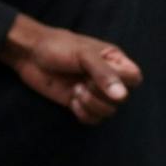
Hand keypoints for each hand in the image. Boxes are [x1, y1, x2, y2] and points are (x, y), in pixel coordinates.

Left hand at [0, 15, 142, 125]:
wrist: (30, 55)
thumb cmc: (59, 46)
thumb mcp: (83, 55)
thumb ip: (104, 73)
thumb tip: (122, 96)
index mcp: (113, 59)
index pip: (134, 77)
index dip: (122, 82)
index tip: (101, 77)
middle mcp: (107, 76)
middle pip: (121, 99)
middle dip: (102, 95)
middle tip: (84, 83)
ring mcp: (93, 91)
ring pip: (108, 111)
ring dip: (91, 105)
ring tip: (76, 91)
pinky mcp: (79, 103)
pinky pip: (93, 119)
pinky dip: (84, 114)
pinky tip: (72, 101)